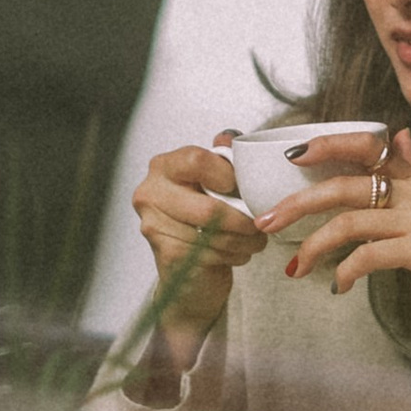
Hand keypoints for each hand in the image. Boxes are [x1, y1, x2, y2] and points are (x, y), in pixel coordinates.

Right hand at [130, 137, 261, 384]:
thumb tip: (231, 138)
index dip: (227, 174)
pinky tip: (238, 253)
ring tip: (254, 240)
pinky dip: (233, 254)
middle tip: (260, 223)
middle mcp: (150, 193)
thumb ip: (220, 157)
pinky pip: (210, 252)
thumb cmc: (202, 223)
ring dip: (243, 240)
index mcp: (163, 167)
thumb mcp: (212, 184)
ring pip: (213, 233)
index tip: (241, 187)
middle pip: (208, 206)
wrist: (188, 273)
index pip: (196, 159)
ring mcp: (153, 225)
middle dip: (243, 219)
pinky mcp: (166, 254)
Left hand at [283, 131, 410, 349]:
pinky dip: (346, 272)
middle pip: (345, 185)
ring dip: (314, 246)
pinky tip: (339, 286)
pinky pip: (369, 256)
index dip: (328, 144)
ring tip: (295, 268)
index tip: (293, 155)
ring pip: (350, 222)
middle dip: (299, 203)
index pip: (369, 146)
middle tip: (266, 222)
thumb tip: (398, 136)